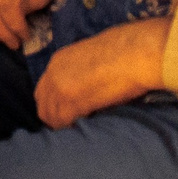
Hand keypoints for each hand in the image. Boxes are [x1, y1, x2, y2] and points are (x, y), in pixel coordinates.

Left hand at [34, 17, 171, 129]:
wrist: (135, 52)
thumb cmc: (124, 50)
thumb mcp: (92, 56)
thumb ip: (80, 72)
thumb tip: (84, 87)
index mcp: (58, 60)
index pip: (44, 90)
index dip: (55, 104)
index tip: (68, 112)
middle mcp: (53, 73)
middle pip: (42, 105)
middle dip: (55, 117)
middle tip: (74, 124)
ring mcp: (60, 88)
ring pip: (50, 116)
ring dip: (63, 124)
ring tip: (82, 128)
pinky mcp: (72, 102)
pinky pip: (63, 122)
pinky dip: (71, 128)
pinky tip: (85, 128)